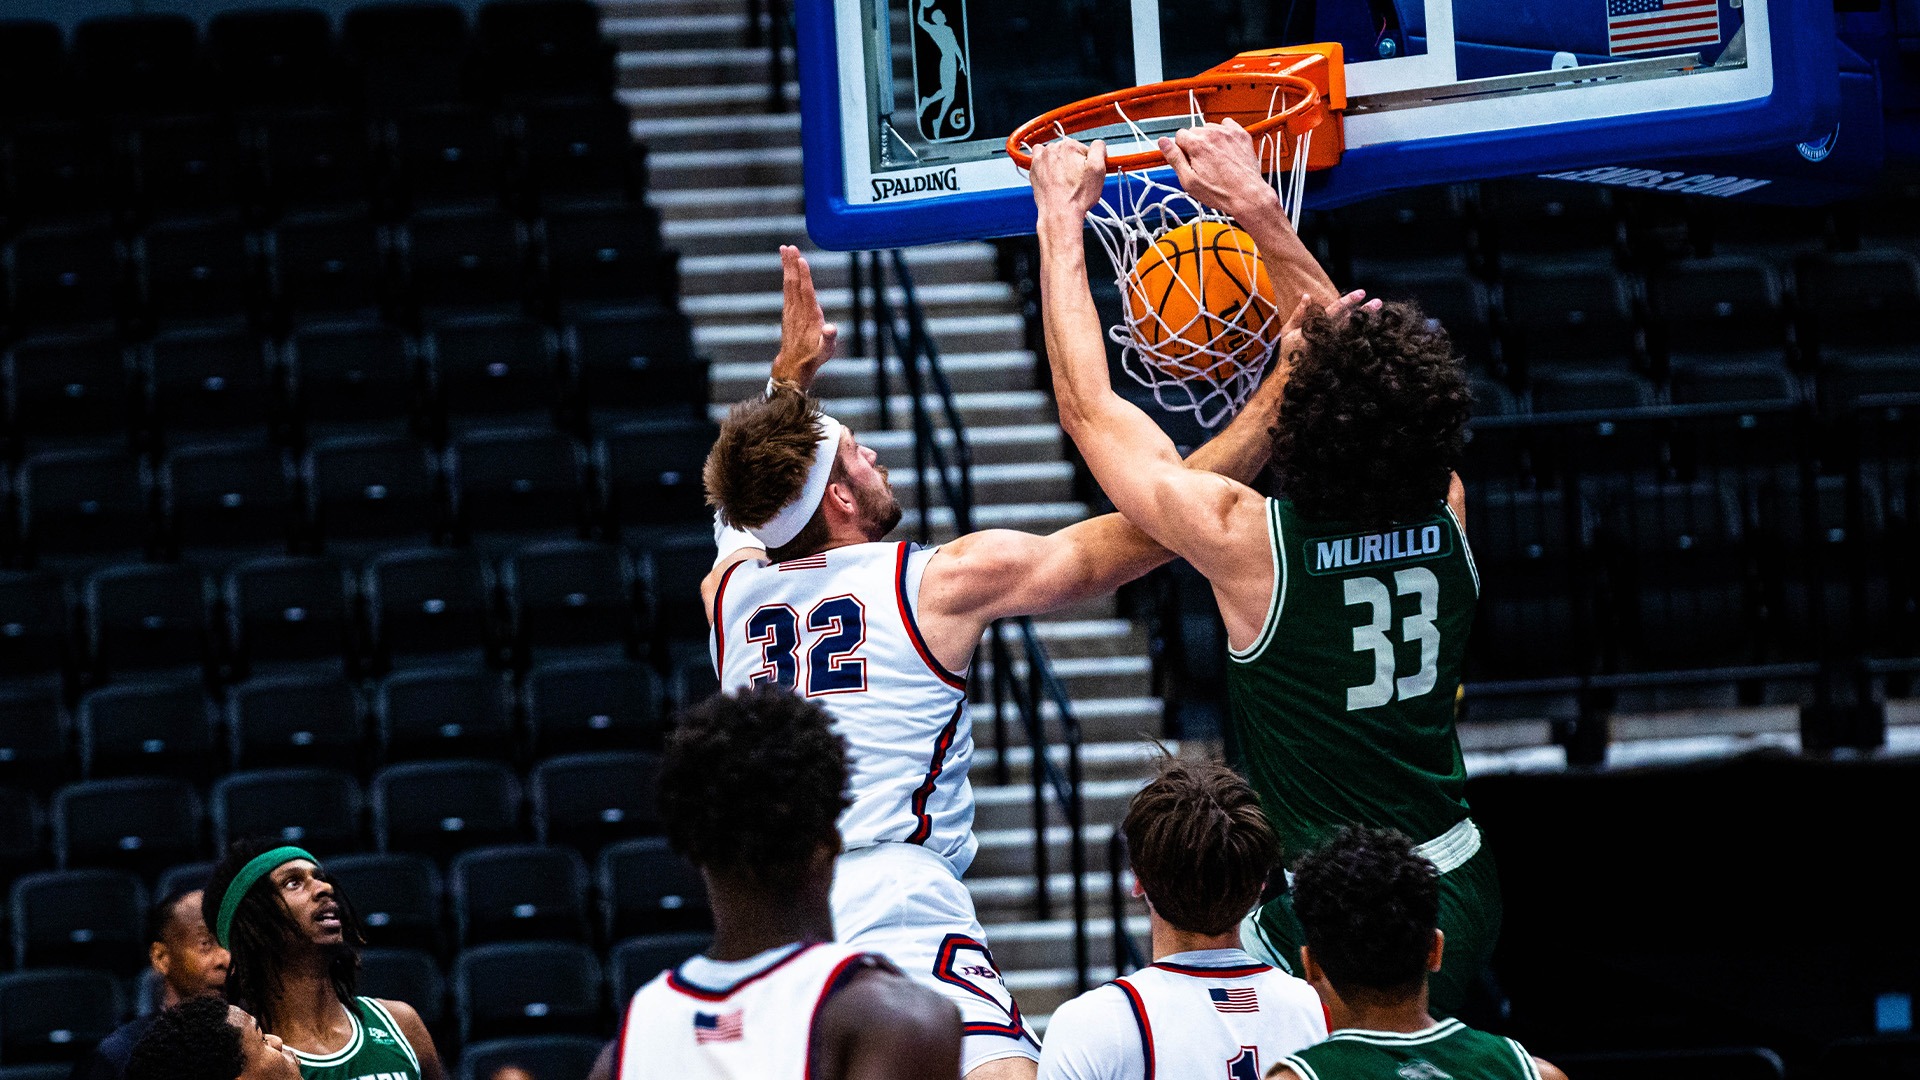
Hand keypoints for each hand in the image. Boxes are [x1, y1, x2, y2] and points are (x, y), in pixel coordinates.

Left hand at [770, 244, 837, 391]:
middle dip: (792, 264)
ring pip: (788, 283)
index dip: (804, 275)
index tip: (801, 260)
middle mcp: (798, 310)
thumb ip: (828, 339)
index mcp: (810, 316)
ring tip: (785, 249)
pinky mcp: (788, 310)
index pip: (806, 292)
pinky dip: (787, 275)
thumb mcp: (825, 351)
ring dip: (787, 265)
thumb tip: (830, 329)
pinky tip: (786, 267)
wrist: (794, 364)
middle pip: (794, 283)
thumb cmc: (814, 356)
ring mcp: (791, 309)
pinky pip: (787, 289)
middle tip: (789, 247)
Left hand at [1027, 137, 1108, 224]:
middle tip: (1077, 180)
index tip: (1088, 173)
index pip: (1084, 149)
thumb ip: (1099, 149)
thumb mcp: (1098, 169)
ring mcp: (1041, 159)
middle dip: (1074, 163)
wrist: (1059, 213)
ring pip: (1055, 156)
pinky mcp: (1034, 170)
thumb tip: (1098, 144)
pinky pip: (1040, 160)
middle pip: (1069, 152)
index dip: (1089, 163)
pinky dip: (1046, 165)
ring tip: (1064, 180)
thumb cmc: (1077, 196)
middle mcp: (1053, 149)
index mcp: (1069, 146)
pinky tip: (1051, 175)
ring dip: (1060, 164)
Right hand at [1158, 119, 1277, 221]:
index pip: (1180, 136)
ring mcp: (1228, 132)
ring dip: (1209, 139)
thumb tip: (1162, 142)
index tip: (1188, 161)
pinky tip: (1225, 148)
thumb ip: (1174, 158)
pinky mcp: (1240, 134)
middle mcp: (1212, 134)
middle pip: (1194, 131)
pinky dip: (1223, 133)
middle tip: (1203, 163)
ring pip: (1209, 128)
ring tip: (1216, 158)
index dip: (1182, 150)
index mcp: (1197, 144)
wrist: (1248, 195)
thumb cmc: (1220, 192)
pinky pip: (1226, 124)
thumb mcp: (1189, 181)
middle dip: (1195, 144)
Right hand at [1273, 288, 1379, 369]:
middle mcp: (1328, 337)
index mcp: (1316, 327)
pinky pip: (1351, 346)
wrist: (1289, 376)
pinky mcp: (1335, 358)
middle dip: (1365, 311)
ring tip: (1379, 313)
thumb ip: (1299, 313)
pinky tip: (1372, 330)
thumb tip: (1307, 296)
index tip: (1362, 292)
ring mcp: (1333, 348)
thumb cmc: (1288, 350)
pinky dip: (1361, 337)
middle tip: (1378, 302)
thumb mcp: (1288, 330)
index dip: (1349, 301)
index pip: (1335, 310)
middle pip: (1350, 322)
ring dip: (1366, 323)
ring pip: (1353, 333)